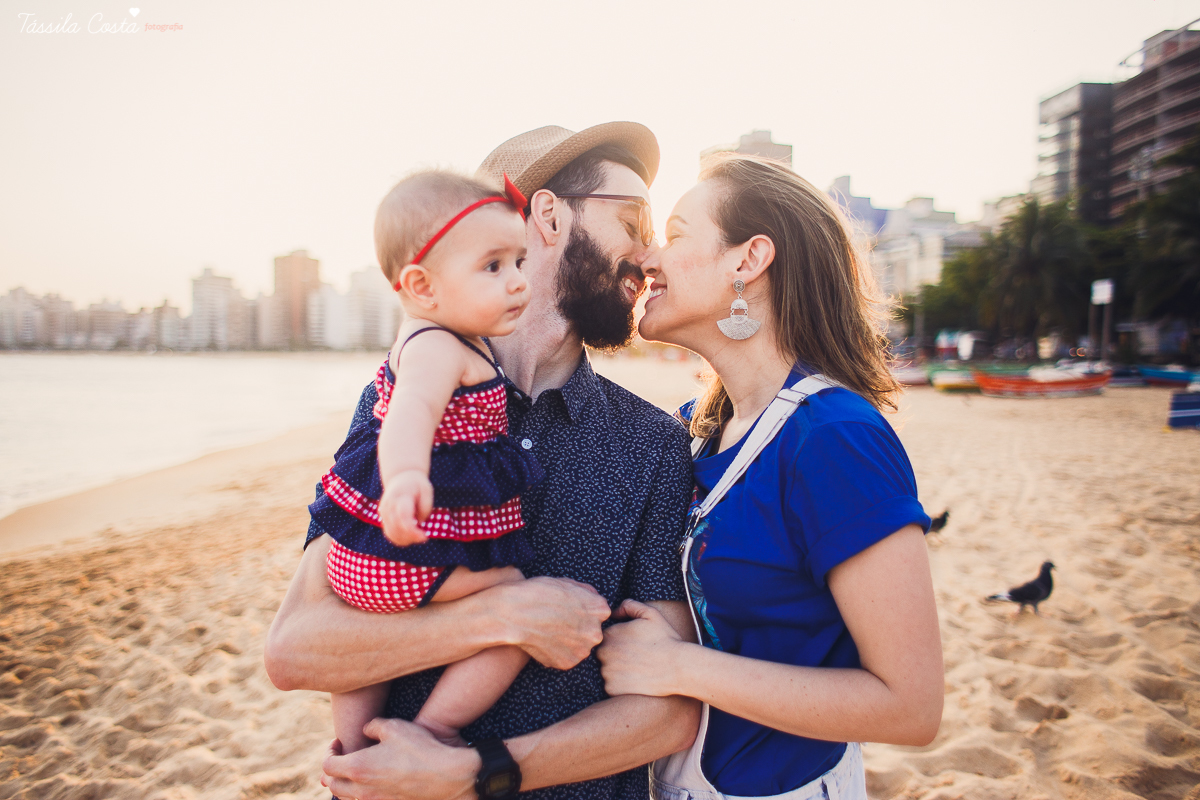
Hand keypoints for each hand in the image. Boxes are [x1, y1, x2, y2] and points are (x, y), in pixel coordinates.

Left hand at [322, 718, 479, 799]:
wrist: (447, 775)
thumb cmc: (420, 748)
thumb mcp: (394, 727)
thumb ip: (372, 726)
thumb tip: (365, 731)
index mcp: (358, 767)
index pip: (328, 765)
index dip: (329, 752)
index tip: (338, 743)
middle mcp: (362, 789)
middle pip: (333, 785)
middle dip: (331, 771)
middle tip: (340, 757)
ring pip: (346, 798)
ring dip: (344, 784)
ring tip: (352, 772)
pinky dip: (359, 793)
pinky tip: (370, 782)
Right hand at [379, 471, 432, 545]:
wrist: (402, 477)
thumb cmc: (417, 485)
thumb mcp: (427, 490)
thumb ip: (425, 507)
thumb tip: (419, 523)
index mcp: (400, 497)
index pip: (403, 518)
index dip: (413, 531)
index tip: (425, 537)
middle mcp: (388, 506)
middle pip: (397, 528)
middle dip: (412, 537)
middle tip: (423, 535)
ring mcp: (384, 513)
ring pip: (392, 534)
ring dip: (407, 539)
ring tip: (418, 533)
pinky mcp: (383, 519)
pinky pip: (390, 534)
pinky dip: (401, 539)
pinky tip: (410, 535)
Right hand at [487, 577, 611, 669]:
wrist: (514, 613)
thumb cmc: (538, 593)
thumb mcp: (566, 582)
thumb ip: (586, 592)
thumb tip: (593, 599)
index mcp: (600, 609)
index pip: (599, 613)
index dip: (582, 610)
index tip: (568, 609)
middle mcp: (596, 632)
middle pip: (591, 631)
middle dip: (578, 628)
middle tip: (557, 622)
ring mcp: (582, 650)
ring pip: (579, 646)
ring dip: (569, 641)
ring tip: (549, 631)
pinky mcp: (567, 663)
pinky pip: (566, 657)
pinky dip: (557, 652)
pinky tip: (545, 641)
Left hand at [597, 600, 688, 697]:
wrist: (678, 667)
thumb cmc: (665, 639)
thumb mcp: (650, 614)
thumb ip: (629, 606)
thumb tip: (614, 612)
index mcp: (609, 633)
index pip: (606, 637)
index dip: (621, 640)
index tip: (634, 644)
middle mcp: (603, 652)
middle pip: (604, 654)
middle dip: (616, 655)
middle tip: (636, 657)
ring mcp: (606, 672)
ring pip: (607, 670)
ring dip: (618, 670)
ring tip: (638, 669)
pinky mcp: (611, 689)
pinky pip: (611, 686)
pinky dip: (621, 685)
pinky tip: (636, 681)